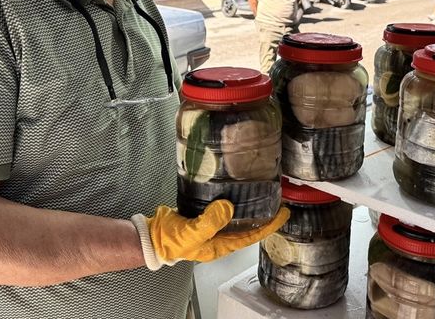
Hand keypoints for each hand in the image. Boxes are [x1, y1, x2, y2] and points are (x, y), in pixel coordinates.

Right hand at [132, 200, 289, 269]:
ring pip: (236, 216)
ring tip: (261, 193)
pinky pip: (221, 208)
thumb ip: (210, 222)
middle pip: (248, 226)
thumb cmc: (170, 241)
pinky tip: (234, 189)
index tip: (283, 213)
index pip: (252, 236)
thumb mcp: (192, 234)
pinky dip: (230, 199)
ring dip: (248, 206)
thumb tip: (228, 208)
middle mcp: (220, 236)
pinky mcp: (203, 214)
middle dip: (263, 215)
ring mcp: (212, 226)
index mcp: (221, 245)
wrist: (151, 236)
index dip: (270, 225)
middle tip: (276, 199)